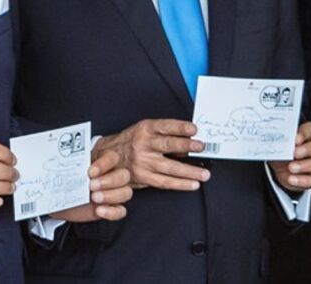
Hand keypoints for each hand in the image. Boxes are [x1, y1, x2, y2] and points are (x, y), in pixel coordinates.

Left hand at [51, 145, 133, 222]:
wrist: (60, 202)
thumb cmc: (66, 183)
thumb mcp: (67, 170)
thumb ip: (73, 163)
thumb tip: (66, 157)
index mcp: (102, 162)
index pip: (113, 158)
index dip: (104, 164)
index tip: (90, 172)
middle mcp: (111, 175)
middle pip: (124, 175)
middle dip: (108, 181)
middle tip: (92, 186)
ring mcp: (113, 192)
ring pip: (126, 192)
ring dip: (111, 195)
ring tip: (95, 197)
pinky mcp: (110, 208)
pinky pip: (121, 211)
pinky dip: (112, 212)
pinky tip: (99, 210)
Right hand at [95, 119, 209, 191]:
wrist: (107, 157)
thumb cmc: (130, 141)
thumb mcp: (143, 130)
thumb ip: (163, 134)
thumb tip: (187, 141)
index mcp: (145, 129)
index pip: (165, 126)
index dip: (180, 128)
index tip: (194, 129)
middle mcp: (143, 145)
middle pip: (168, 146)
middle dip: (187, 146)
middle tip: (201, 147)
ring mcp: (143, 163)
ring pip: (169, 167)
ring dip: (189, 171)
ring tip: (204, 173)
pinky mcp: (143, 177)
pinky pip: (164, 182)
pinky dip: (180, 184)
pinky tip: (192, 184)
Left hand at [269, 121, 310, 193]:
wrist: (282, 167)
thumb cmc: (285, 149)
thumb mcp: (282, 142)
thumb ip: (284, 139)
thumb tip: (280, 140)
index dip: (305, 134)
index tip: (295, 139)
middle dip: (307, 149)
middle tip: (294, 153)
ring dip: (305, 166)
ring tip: (291, 167)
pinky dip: (304, 180)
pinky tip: (292, 179)